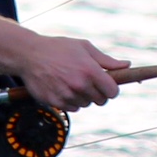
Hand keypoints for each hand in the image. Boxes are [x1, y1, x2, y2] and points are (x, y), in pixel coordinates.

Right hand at [15, 36, 129, 110]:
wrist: (29, 54)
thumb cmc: (59, 48)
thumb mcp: (84, 47)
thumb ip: (107, 60)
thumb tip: (127, 65)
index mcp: (90, 70)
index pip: (112, 92)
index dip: (112, 89)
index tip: (107, 85)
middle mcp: (80, 85)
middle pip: (101, 100)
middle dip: (98, 93)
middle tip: (89, 82)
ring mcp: (67, 95)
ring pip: (86, 104)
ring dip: (83, 97)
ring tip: (72, 82)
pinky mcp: (55, 102)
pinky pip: (72, 108)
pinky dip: (71, 101)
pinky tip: (63, 87)